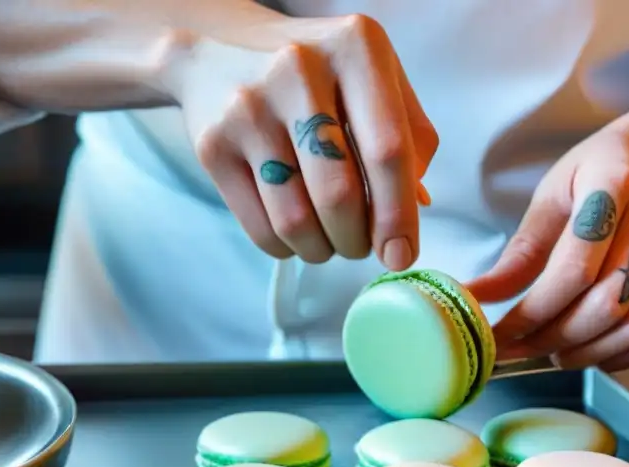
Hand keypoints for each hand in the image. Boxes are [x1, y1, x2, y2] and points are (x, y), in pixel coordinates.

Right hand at [169, 14, 437, 267]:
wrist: (221, 50)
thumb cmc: (318, 75)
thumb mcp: (375, 78)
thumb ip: (410, 136)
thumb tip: (415, 209)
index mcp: (355, 49)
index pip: (387, 150)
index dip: (398, 214)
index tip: (401, 254)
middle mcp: (298, 71)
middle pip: (339, 194)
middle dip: (357, 239)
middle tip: (360, 245)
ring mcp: (249, 108)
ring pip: (296, 220)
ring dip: (321, 248)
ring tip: (328, 239)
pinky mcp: (214, 144)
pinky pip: (260, 227)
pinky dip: (286, 246)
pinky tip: (295, 231)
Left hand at [466, 127, 628, 371]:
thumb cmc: (593, 176)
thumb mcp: (549, 197)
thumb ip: (518, 254)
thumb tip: (474, 300)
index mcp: (612, 184)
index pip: (574, 268)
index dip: (534, 312)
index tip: (500, 337)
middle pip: (608, 303)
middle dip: (557, 338)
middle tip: (524, 350)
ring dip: (590, 352)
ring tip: (556, 353)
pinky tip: (597, 351)